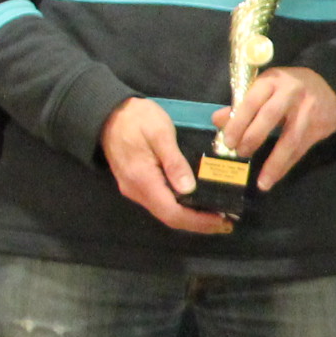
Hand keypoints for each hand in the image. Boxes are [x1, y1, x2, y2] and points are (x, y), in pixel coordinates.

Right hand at [101, 99, 234, 235]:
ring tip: (217, 214)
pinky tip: (197, 202)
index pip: (172, 212)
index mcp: (143, 180)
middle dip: (198, 223)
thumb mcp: (160, 133)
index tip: (222, 221)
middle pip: (170, 217)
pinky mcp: (137, 185)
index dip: (198, 221)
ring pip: (165, 212)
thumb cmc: (136, 119)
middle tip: (226, 222)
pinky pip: (161, 202)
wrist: (109, 113)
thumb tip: (189, 188)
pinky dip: (181, 207)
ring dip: (191, 217)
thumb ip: (174, 161)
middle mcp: (137, 191)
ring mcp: (135, 190)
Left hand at [215, 65, 335, 193]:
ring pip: (290, 138)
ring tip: (261, 181)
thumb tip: (218, 121)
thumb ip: (242, 105)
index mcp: (272, 81)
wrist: (327, 89)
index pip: (252, 100)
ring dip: (274, 162)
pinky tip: (273, 178)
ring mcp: (307, 110)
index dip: (239, 121)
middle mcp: (291, 92)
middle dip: (253, 137)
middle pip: (271, 116)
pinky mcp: (318, 126)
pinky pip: (300, 150)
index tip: (228, 141)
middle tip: (240, 153)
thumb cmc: (286, 89)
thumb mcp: (265, 89)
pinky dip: (285, 166)